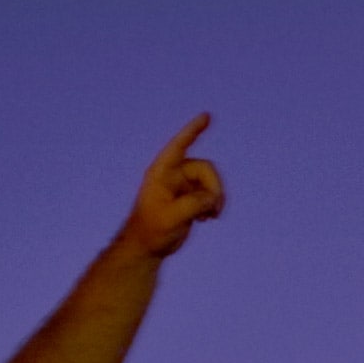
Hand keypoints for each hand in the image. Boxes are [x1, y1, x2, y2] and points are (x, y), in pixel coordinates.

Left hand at [120, 113, 224, 257]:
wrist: (147, 246)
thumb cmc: (152, 230)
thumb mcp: (173, 217)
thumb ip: (194, 204)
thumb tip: (212, 198)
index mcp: (161, 173)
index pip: (179, 146)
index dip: (192, 130)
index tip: (207, 116)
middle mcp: (173, 174)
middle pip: (205, 169)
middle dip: (214, 188)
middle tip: (214, 209)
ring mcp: (183, 184)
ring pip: (210, 182)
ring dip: (215, 198)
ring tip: (211, 217)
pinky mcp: (190, 196)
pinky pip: (210, 193)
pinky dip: (213, 204)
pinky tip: (208, 219)